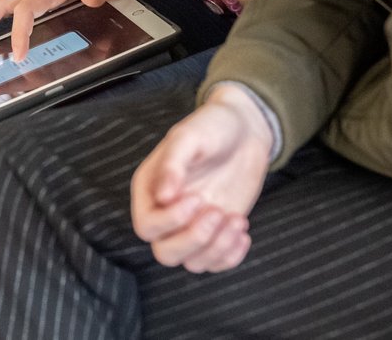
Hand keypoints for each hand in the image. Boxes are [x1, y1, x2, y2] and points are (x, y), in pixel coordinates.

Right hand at [130, 85, 273, 272]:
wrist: (244, 130)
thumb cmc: (211, 128)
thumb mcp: (189, 137)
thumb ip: (173, 164)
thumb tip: (162, 196)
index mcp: (150, 190)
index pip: (147, 225)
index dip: (170, 221)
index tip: (197, 197)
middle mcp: (166, 213)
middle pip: (165, 252)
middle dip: (194, 240)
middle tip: (217, 213)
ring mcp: (192, 226)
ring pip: (192, 263)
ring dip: (217, 248)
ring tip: (237, 219)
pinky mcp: (217, 233)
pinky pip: (216, 263)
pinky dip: (231, 256)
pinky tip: (243, 231)